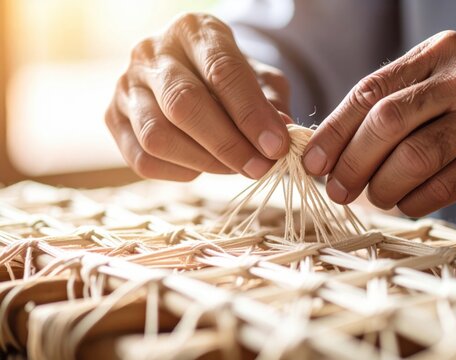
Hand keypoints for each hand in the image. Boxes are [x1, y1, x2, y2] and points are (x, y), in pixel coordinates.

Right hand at [105, 13, 291, 180]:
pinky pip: (143, 159)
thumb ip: (271, 105)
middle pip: (184, 105)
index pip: (222, 71)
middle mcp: (151, 53)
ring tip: (236, 168)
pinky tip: (203, 166)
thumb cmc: (230, 76)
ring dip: (205, 162)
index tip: (277, 146)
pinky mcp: (113, 118)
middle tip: (260, 167)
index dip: (251, 114)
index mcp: (193, 30)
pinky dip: (179, 171)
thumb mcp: (259, 78)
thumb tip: (281, 138)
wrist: (188, 69)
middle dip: (228, 144)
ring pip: (158, 136)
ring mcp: (126, 86)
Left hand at [303, 30, 455, 215]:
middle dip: (351, 163)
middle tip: (337, 189)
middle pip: (386, 124)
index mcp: (434, 56)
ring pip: (414, 158)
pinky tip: (407, 202)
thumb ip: (399, 97)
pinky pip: (445, 186)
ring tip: (375, 196)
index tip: (313, 163)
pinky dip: (416, 201)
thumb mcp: (444, 69)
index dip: (333, 132)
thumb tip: (340, 146)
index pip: (368, 93)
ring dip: (383, 187)